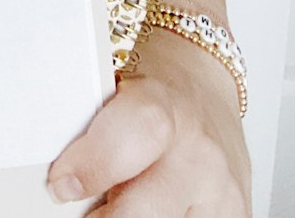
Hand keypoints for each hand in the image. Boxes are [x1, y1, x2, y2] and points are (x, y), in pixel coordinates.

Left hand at [47, 28, 250, 215]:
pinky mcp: (235, 217)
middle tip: (83, 207)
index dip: (93, 165)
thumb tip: (59, 180)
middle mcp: (200, 152)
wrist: (204, 88)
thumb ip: (93, 131)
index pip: (133, 135)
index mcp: (164, 105)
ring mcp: (222, 192)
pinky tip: (149, 206)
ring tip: (118, 201)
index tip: (61, 185)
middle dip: (102, 217)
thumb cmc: (155, 89)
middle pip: (143, 209)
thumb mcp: (118, 89)